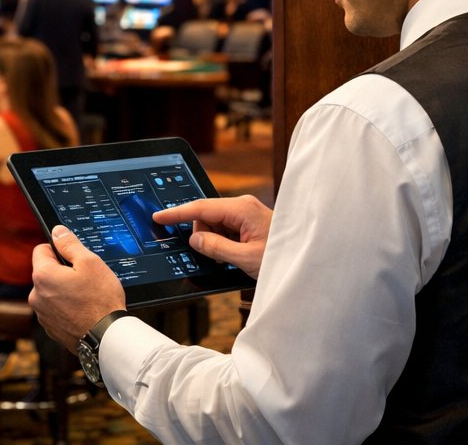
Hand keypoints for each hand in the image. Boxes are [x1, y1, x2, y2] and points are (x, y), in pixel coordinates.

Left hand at [29, 225, 127, 350]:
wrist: (107, 338)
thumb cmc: (100, 300)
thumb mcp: (89, 262)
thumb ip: (69, 244)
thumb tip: (57, 231)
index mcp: (42, 276)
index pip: (41, 250)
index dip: (58, 249)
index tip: (73, 258)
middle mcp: (35, 296)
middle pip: (45, 272)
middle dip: (61, 272)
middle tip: (84, 279)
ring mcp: (42, 315)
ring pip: (50, 292)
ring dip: (63, 291)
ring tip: (85, 297)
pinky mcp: (50, 328)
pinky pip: (55, 310)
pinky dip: (65, 308)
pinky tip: (82, 311)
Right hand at [155, 196, 273, 278]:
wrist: (309, 261)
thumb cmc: (283, 257)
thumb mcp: (246, 258)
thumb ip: (216, 248)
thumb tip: (195, 239)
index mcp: (241, 209)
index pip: (200, 208)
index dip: (177, 213)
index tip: (159, 217)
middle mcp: (243, 206)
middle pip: (206, 218)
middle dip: (204, 237)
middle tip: (220, 257)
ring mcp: (247, 214)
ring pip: (214, 226)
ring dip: (216, 243)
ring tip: (235, 259)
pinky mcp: (249, 223)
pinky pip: (226, 231)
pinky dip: (224, 244)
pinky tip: (237, 256)